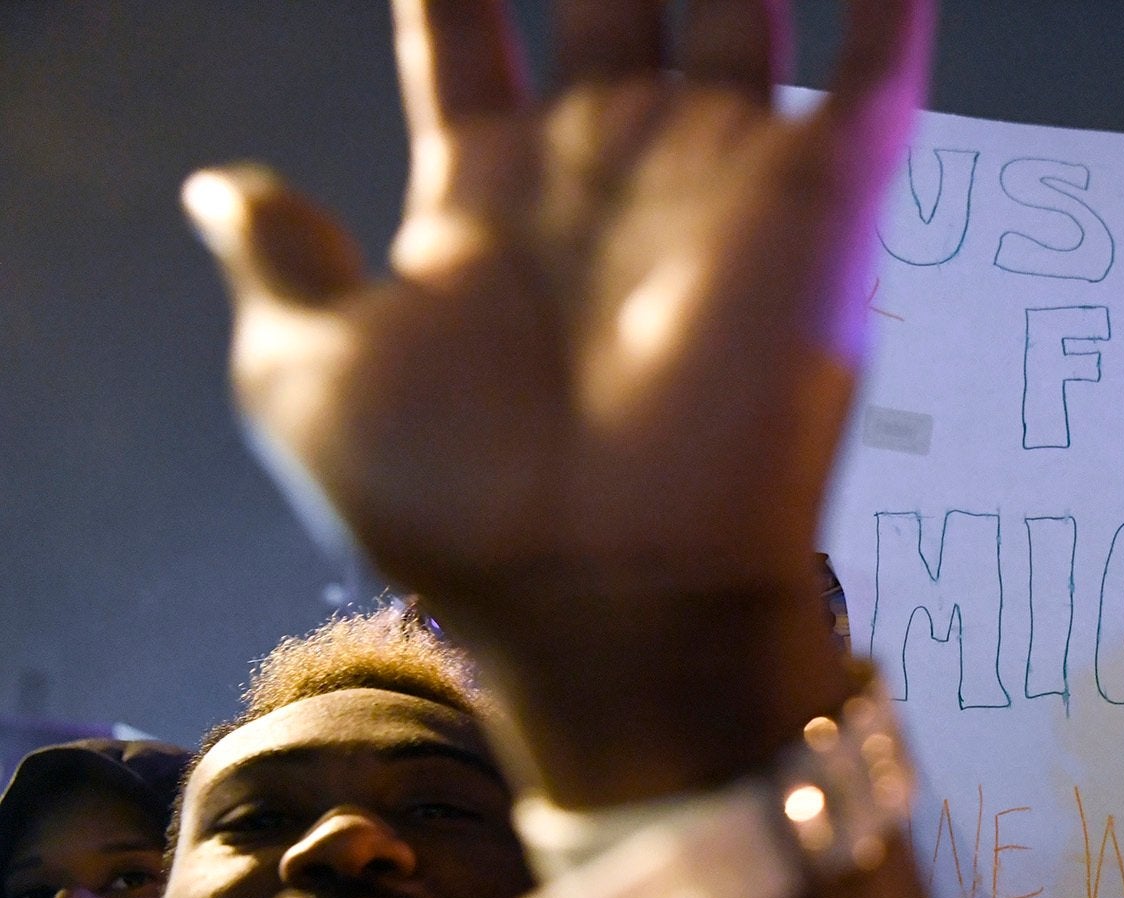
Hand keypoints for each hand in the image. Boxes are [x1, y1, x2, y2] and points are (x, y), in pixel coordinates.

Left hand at [183, 0, 933, 802]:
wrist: (610, 595)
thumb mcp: (310, 384)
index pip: (462, 30)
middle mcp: (608, 170)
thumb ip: (282, 266)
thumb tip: (224, 188)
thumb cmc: (455, 507)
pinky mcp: (822, 198)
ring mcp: (719, 176)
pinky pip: (878, 67)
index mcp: (488, 200)